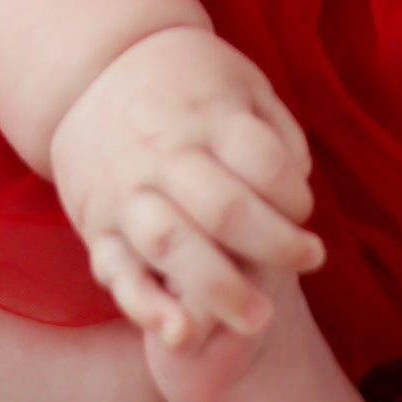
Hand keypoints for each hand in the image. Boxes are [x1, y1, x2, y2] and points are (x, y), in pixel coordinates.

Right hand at [48, 25, 324, 345]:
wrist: (91, 68)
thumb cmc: (186, 80)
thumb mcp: (238, 79)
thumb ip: (276, 129)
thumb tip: (301, 181)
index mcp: (207, 116)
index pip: (263, 162)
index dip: (295, 194)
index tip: (303, 208)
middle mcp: (166, 154)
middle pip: (225, 210)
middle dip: (275, 247)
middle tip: (311, 263)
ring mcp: (128, 192)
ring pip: (173, 246)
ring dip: (220, 290)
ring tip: (260, 319)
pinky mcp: (97, 225)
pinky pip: (118, 272)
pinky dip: (147, 306)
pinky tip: (181, 332)